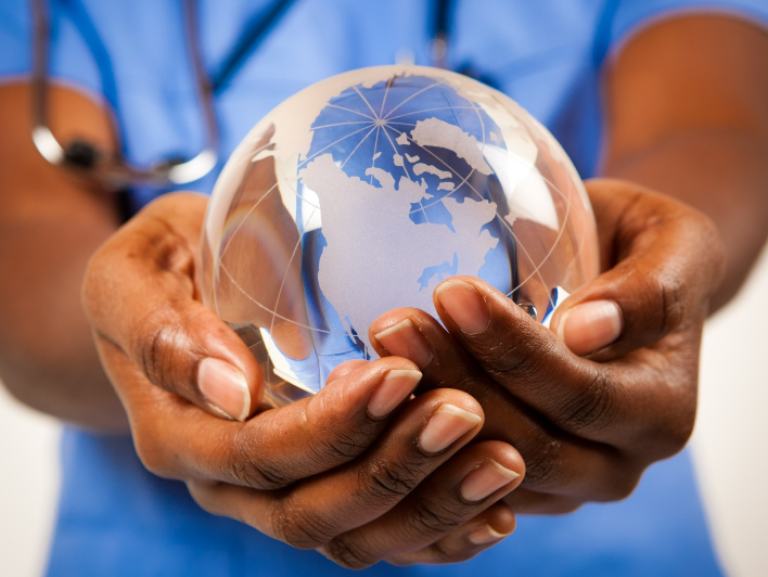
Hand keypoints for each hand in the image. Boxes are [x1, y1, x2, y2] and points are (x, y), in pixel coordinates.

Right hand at [82, 192, 524, 567]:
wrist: (171, 300)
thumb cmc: (159, 269)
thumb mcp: (133, 275)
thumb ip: (161, 330)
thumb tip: (228, 390)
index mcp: (180, 435)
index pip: (260, 456)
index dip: (334, 427)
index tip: (403, 373)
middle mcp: (228, 484)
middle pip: (314, 510)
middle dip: (396, 468)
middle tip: (468, 412)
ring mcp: (277, 495)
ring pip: (356, 536)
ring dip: (434, 505)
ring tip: (506, 460)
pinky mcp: (320, 488)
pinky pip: (380, 534)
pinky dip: (439, 530)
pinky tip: (497, 506)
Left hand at [369, 179, 723, 513]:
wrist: (629, 292)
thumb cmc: (645, 251)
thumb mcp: (671, 245)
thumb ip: (644, 291)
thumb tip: (585, 331)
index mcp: (660, 412)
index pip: (580, 394)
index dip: (512, 349)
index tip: (451, 292)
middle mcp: (617, 462)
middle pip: (527, 441)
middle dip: (454, 381)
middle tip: (392, 324)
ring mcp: (566, 481)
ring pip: (486, 465)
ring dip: (423, 411)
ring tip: (374, 353)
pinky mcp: (521, 483)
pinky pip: (463, 476)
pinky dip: (416, 439)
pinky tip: (370, 392)